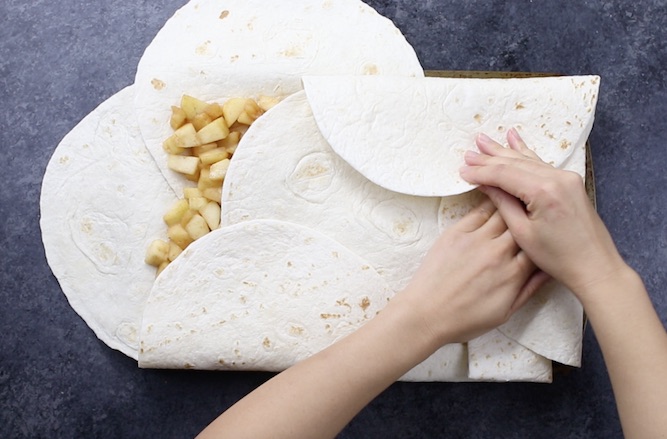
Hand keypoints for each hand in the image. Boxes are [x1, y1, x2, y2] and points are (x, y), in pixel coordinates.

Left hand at [393, 195, 547, 345]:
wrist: (426, 314)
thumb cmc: (464, 318)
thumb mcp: (505, 313)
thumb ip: (529, 289)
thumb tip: (549, 272)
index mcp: (513, 274)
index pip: (539, 246)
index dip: (543, 237)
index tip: (545, 232)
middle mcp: (497, 253)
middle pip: (523, 225)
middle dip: (530, 218)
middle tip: (535, 210)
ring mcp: (476, 240)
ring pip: (503, 213)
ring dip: (512, 206)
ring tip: (519, 198)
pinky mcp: (456, 233)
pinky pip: (478, 211)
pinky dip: (489, 204)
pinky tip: (495, 197)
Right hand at [459, 128, 625, 298]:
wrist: (595, 266)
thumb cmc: (558, 257)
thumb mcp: (523, 233)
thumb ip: (503, 203)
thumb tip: (485, 184)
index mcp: (544, 191)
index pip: (504, 174)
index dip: (481, 172)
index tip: (462, 171)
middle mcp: (558, 178)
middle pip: (515, 162)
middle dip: (490, 157)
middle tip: (469, 152)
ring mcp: (566, 178)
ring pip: (528, 160)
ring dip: (504, 152)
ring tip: (484, 141)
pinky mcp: (570, 182)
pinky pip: (541, 164)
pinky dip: (525, 154)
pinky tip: (515, 140)